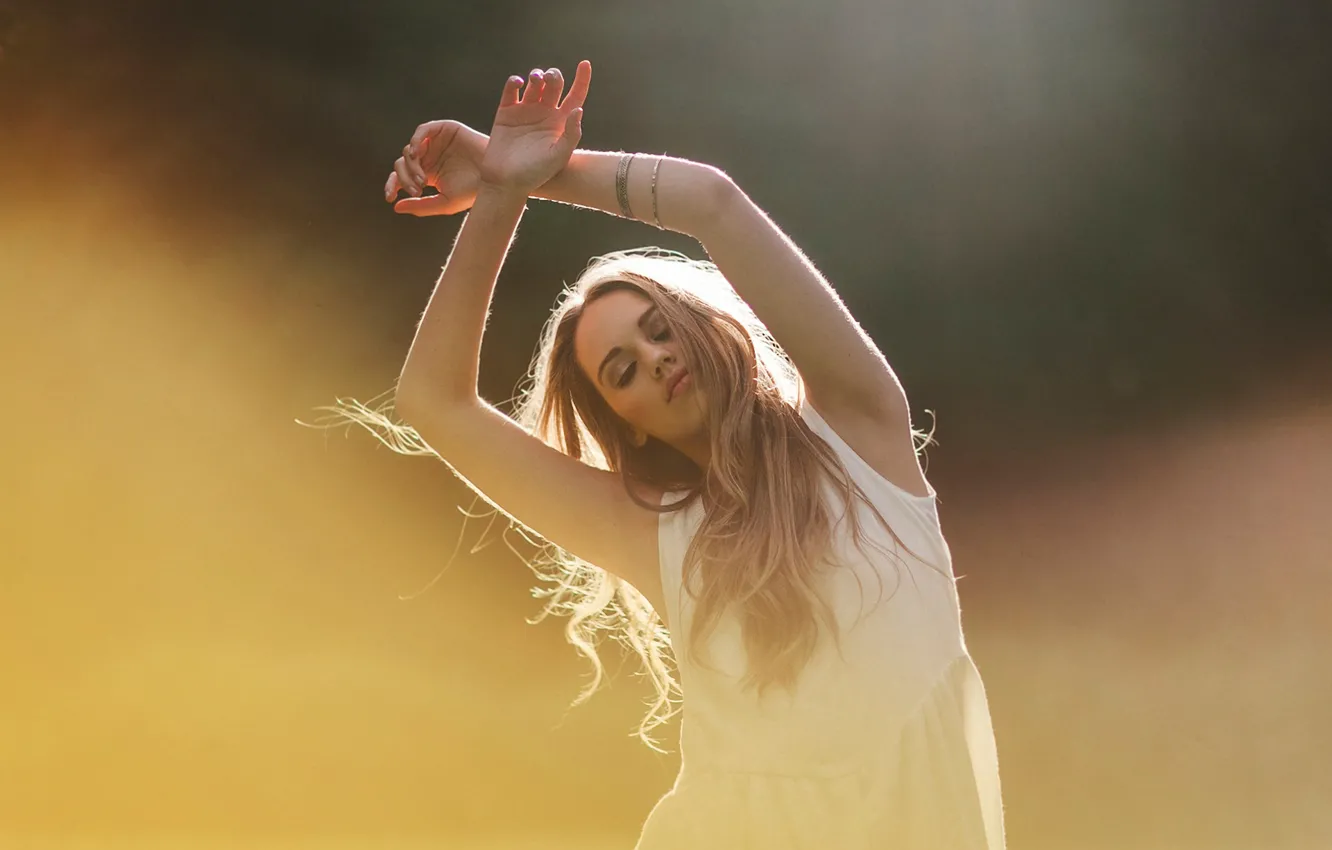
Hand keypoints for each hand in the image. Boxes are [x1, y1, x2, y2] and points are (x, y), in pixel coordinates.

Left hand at [386, 120, 487, 215]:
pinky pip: (422, 131)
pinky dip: (415, 141)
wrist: (496, 177)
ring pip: (409, 150)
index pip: (401, 177)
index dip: (393, 185)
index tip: (390, 197)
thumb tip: (395, 207)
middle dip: (404, 178)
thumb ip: (421, 206)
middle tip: (417, 190)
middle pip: (402, 164)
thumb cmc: (474, 192)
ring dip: (411, 165)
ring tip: (424, 180)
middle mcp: (429, 157)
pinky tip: (417, 154)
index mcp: (428, 174)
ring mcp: (436, 143)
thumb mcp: (444, 203)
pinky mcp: (444, 130)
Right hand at [480, 61, 588, 193]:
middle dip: (554, 76)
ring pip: (534, 83)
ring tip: (536, 79)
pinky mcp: (506, 112)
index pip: (575, 95)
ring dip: (537, 75)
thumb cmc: (535, 173)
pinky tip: (518, 82)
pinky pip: (511, 90)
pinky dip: (514, 81)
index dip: (582, 79)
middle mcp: (545, 113)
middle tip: (550, 79)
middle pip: (554, 85)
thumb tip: (578, 109)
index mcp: (561, 123)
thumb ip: (571, 134)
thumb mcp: (558, 157)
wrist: (506, 181)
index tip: (584, 63)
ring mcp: (525, 111)